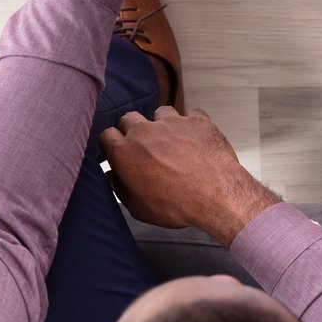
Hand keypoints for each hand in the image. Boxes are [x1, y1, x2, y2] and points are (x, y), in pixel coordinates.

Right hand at [98, 106, 279, 245]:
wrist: (215, 196)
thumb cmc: (176, 206)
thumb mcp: (139, 208)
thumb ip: (121, 188)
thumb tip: (112, 176)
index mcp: (124, 152)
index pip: (106, 135)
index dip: (113, 143)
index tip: (120, 150)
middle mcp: (144, 131)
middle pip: (129, 119)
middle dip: (134, 130)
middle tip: (146, 147)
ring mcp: (171, 122)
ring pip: (160, 113)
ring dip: (163, 125)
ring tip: (173, 142)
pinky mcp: (196, 120)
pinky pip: (191, 115)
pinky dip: (192, 125)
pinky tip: (196, 140)